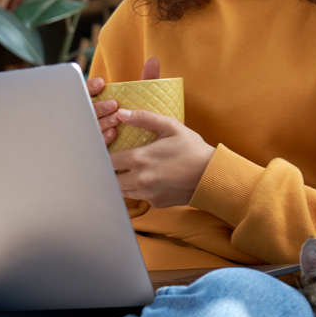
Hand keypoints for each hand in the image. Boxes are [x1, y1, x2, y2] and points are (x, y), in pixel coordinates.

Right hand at [87, 58, 162, 146]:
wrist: (150, 146)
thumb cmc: (144, 117)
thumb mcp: (144, 98)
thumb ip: (148, 79)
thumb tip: (154, 61)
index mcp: (99, 101)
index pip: (86, 92)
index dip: (90, 87)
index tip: (101, 83)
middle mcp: (94, 117)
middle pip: (88, 110)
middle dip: (99, 106)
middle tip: (113, 104)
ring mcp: (95, 134)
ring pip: (92, 127)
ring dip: (102, 122)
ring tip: (116, 119)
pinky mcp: (99, 149)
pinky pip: (96, 145)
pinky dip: (103, 138)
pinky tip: (113, 134)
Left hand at [111, 58, 215, 207]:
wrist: (212, 175)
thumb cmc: (192, 149)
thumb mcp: (171, 126)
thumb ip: (144, 118)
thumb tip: (121, 113)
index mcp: (139, 159)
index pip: (107, 160)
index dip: (104, 154)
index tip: (108, 149)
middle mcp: (139, 180)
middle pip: (110, 179)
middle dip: (111, 170)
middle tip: (117, 161)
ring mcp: (147, 194)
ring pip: (122, 190)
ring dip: (123, 181)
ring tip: (131, 170)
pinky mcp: (156, 203)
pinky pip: (139, 197)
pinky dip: (139, 189)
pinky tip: (149, 179)